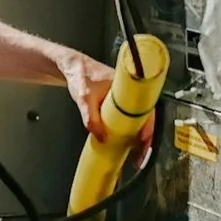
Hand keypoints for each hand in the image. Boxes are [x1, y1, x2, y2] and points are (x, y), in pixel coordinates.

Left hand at [54, 49, 155, 169]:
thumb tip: (102, 138)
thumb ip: (90, 119)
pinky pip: (130, 117)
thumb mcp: (84, 99)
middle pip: (145, 116)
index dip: (148, 125)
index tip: (144, 139)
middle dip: (146, 136)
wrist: (72, 66)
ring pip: (138, 118)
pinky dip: (131, 130)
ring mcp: (126, 97)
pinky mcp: (119, 102)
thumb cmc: (80, 75)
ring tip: (137, 153)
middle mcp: (130, 90)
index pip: (145, 107)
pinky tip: (128, 142)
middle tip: (142, 154)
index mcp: (127, 85)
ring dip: (139, 135)